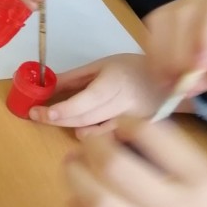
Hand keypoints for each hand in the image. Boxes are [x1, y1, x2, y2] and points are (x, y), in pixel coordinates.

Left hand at [29, 54, 166, 137]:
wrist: (170, 83)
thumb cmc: (133, 69)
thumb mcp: (103, 65)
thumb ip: (75, 78)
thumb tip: (47, 85)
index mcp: (114, 84)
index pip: (87, 101)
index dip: (63, 109)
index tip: (40, 112)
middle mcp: (123, 106)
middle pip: (84, 120)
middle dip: (56, 119)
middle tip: (36, 115)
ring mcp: (130, 125)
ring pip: (93, 134)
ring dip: (69, 127)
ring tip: (53, 118)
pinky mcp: (133, 136)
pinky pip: (105, 140)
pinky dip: (89, 136)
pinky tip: (79, 127)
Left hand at [64, 117, 206, 206]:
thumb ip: (181, 169)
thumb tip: (133, 143)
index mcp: (206, 184)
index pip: (154, 137)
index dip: (126, 124)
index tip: (118, 125)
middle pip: (116, 167)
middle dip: (92, 147)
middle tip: (87, 143)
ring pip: (98, 203)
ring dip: (76, 179)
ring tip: (73, 167)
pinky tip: (78, 205)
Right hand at [143, 0, 206, 97]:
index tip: (203, 65)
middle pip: (184, 13)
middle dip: (182, 53)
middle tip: (188, 83)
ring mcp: (180, 3)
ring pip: (163, 23)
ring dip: (166, 58)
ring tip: (177, 83)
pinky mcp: (161, 17)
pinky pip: (151, 34)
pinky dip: (155, 59)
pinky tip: (166, 75)